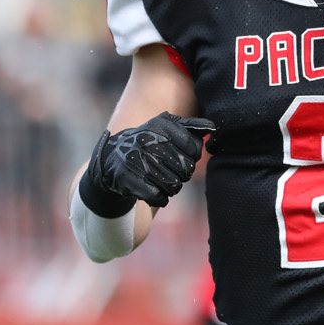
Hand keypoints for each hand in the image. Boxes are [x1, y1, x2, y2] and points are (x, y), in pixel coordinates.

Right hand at [83, 112, 215, 211]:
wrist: (111, 159)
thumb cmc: (148, 143)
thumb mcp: (167, 128)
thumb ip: (191, 127)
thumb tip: (212, 128)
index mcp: (161, 125)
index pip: (194, 148)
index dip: (192, 157)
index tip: (183, 156)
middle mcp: (148, 141)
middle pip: (186, 169)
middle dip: (183, 174)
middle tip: (173, 171)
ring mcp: (137, 161)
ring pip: (174, 185)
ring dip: (172, 187)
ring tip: (163, 180)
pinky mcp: (129, 180)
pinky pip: (158, 197)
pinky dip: (160, 199)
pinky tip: (154, 191)